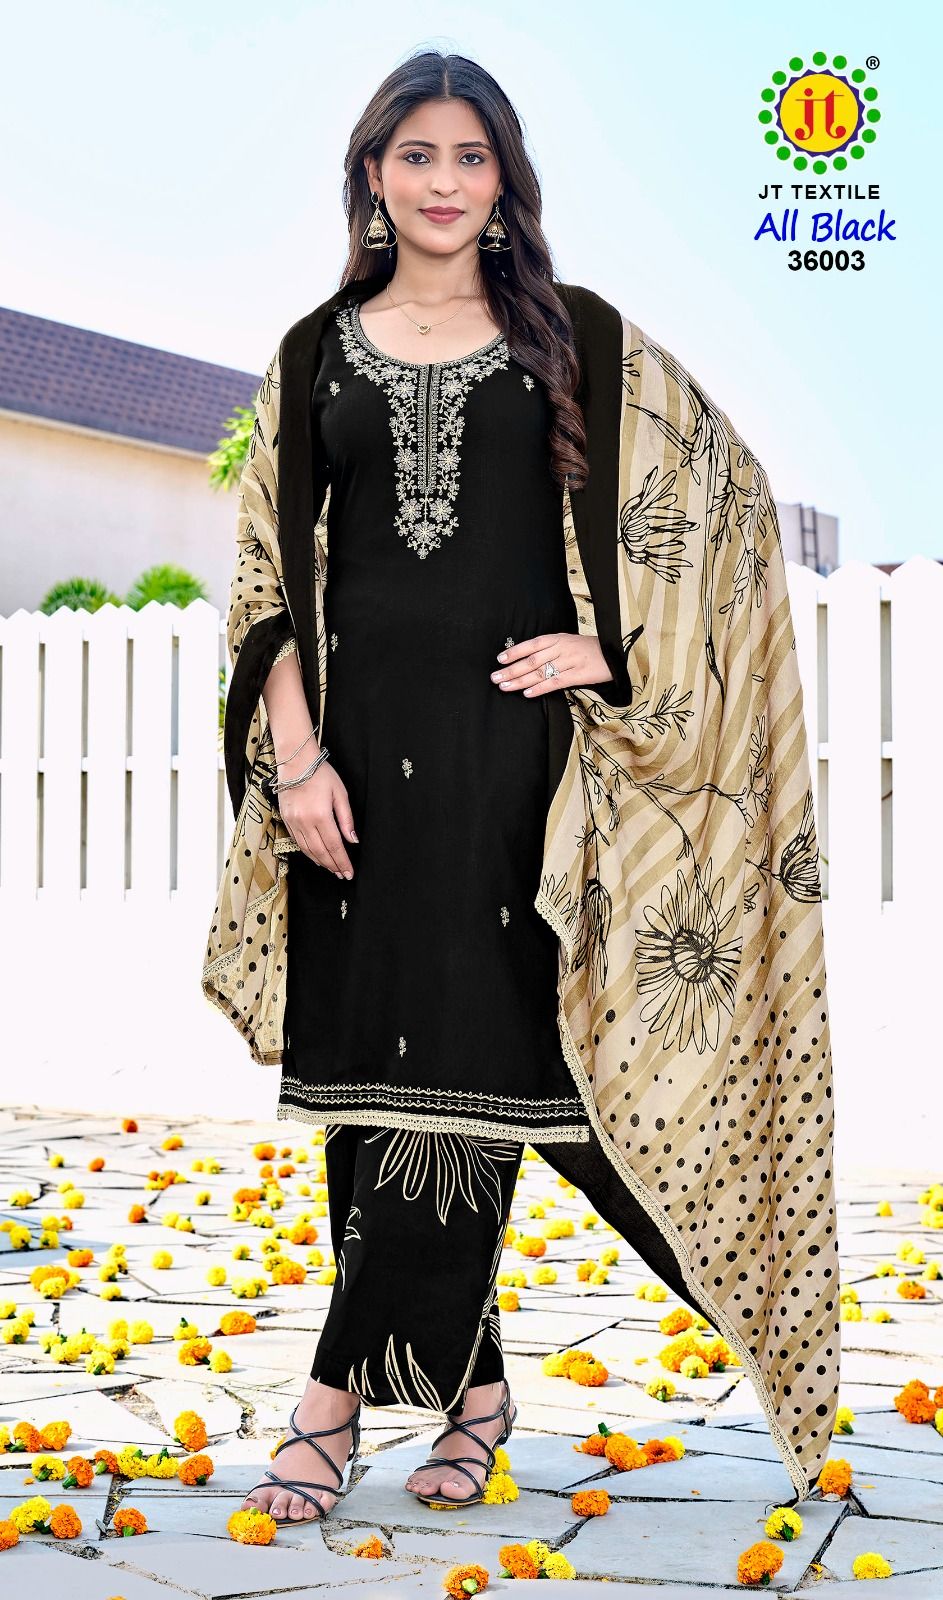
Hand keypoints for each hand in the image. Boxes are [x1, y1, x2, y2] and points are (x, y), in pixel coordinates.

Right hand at [276, 756, 357, 879]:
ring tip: (331, 869)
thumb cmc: (320, 774)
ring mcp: (293, 822)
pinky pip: (298, 842)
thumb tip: (352, 840)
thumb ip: (346, 819)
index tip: (348, 872)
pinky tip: (316, 857)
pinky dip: (308, 852)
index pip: (334, 846)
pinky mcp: (286, 820)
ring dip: (320, 862)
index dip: (342, 862)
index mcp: (321, 816)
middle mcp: (305, 822)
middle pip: (321, 851)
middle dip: (332, 865)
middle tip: (341, 875)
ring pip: (308, 850)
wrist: (295, 762)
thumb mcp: (340, 794)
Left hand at [489, 632, 611, 695]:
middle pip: (531, 660)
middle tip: (495, 677)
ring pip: (540, 672)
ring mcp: (570, 662)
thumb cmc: (591, 650)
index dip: (514, 652)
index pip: (531, 644)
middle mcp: (561, 648)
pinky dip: (540, 688)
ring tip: (504, 686)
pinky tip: (527, 693)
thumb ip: (551, 649)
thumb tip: (528, 658)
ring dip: (519, 680)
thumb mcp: (570, 642)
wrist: (617, 653)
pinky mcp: (579, 675)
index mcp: (558, 638)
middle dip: (511, 669)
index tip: (499, 659)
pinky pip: (555, 682)